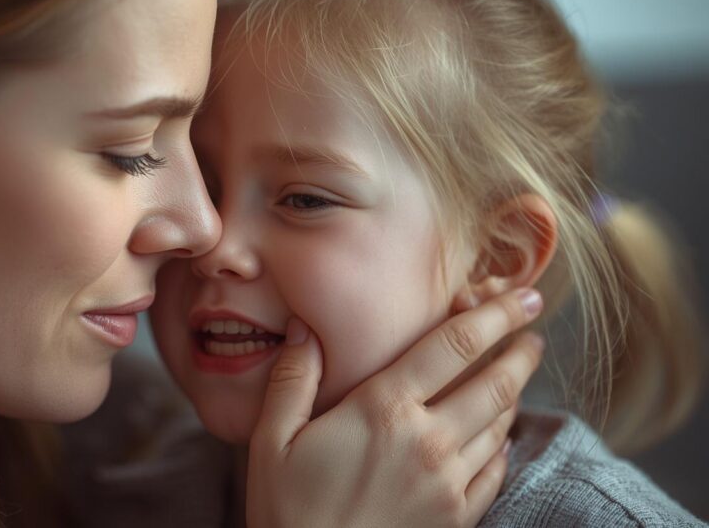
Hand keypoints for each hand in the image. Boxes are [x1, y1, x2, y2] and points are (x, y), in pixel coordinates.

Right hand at [246, 288, 544, 527]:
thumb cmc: (285, 510)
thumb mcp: (270, 440)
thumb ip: (293, 379)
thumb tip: (305, 328)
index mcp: (382, 410)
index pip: (455, 346)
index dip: (496, 314)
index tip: (523, 296)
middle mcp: (426, 441)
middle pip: (495, 383)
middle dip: (520, 351)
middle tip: (532, 330)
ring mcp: (448, 484)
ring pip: (500, 425)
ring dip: (515, 394)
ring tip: (515, 374)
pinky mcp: (455, 519)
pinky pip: (496, 472)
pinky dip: (503, 446)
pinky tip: (498, 437)